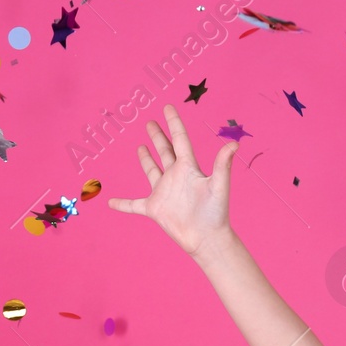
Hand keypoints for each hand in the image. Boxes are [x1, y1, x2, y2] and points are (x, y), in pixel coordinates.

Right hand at [107, 103, 239, 258]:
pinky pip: (133, 205)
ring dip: (146, 159)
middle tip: (150, 122)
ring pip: (151, 171)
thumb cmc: (215, 213)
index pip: (180, 140)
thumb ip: (222, 164)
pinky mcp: (154, 209)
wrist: (207, 238)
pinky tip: (111, 202)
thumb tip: (235, 143)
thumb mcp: (219, 186)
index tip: (168, 107)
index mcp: (189, 168)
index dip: (174, 123)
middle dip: (158, 136)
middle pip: (164, 151)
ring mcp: (164, 192)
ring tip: (141, 147)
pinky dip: (122, 204)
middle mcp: (175, 177)